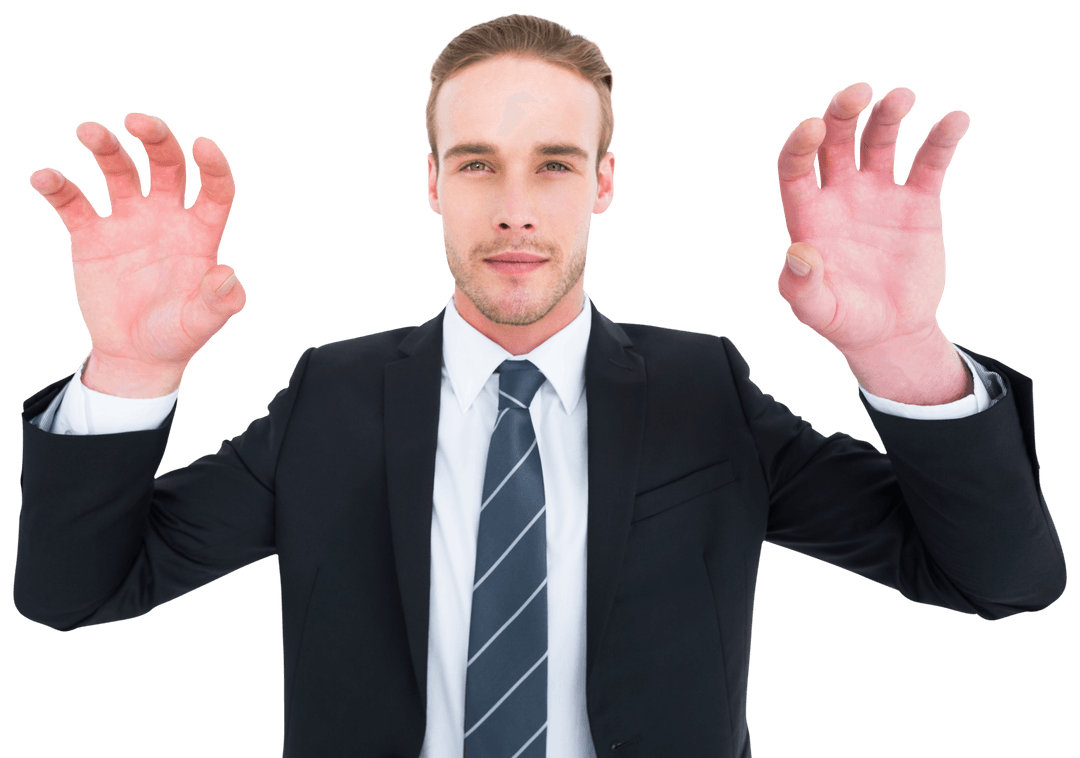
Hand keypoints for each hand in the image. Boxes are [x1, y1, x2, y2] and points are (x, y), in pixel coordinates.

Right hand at [29, 113, 245, 393]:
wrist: (135, 354)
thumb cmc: (177, 336)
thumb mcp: (201, 323)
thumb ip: (219, 301)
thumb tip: (228, 275)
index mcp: (199, 233)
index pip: (214, 189)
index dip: (213, 165)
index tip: (204, 144)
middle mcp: (165, 217)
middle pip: (166, 164)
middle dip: (155, 137)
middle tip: (137, 120)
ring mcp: (127, 222)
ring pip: (119, 172)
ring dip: (106, 147)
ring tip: (90, 130)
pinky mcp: (91, 236)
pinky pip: (73, 203)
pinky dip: (59, 187)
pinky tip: (45, 178)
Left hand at [775, 83, 971, 402]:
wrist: (891, 332)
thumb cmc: (844, 321)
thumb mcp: (817, 312)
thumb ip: (802, 286)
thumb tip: (799, 252)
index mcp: (809, 215)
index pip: (796, 167)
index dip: (800, 144)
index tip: (813, 127)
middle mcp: (841, 195)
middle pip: (836, 140)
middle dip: (842, 112)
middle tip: (858, 93)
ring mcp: (879, 194)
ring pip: (879, 141)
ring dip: (888, 115)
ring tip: (901, 97)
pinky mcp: (918, 203)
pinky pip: (929, 163)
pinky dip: (942, 140)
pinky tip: (954, 121)